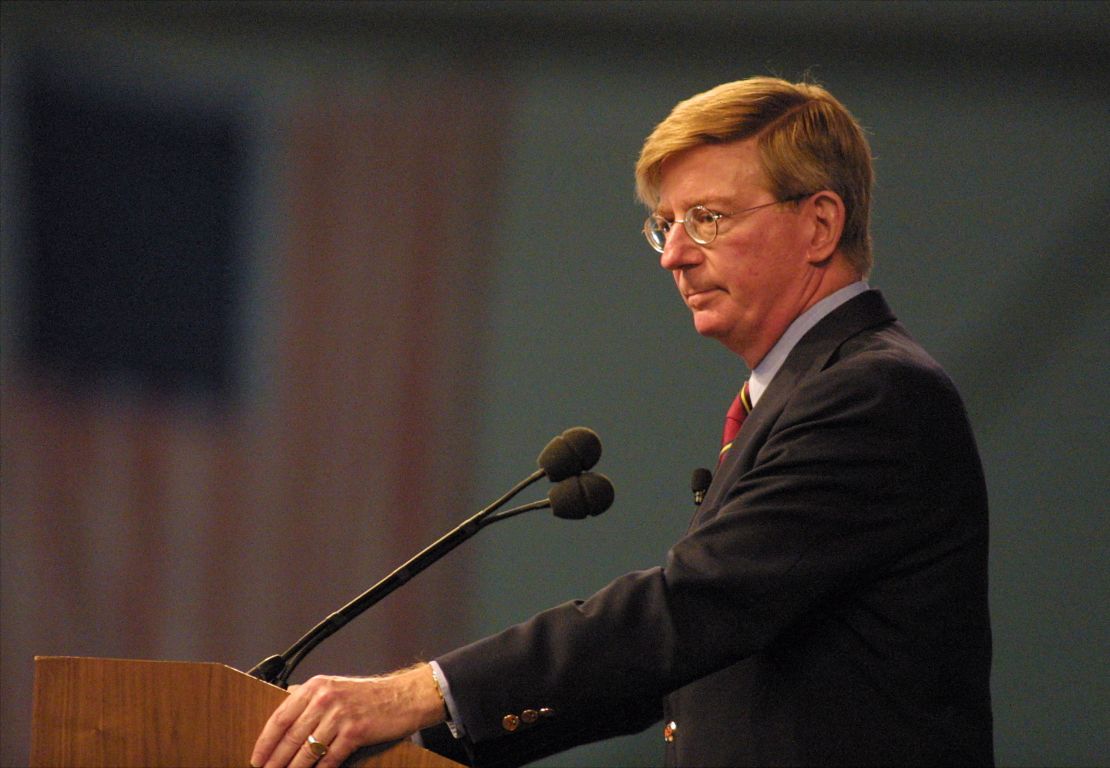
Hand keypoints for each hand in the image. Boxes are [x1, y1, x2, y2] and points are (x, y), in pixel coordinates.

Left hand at [250, 663, 445, 767]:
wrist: (403, 697)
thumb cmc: (370, 695)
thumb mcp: (335, 686)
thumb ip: (310, 696)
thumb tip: (285, 706)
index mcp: (317, 686)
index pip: (280, 717)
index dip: (265, 742)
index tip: (256, 758)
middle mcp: (326, 698)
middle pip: (291, 737)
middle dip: (275, 761)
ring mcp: (340, 715)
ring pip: (308, 751)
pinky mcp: (355, 731)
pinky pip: (330, 758)